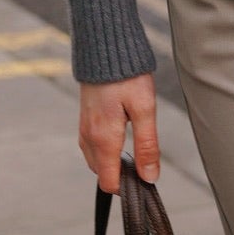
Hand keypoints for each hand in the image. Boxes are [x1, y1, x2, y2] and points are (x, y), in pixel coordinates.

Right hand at [79, 73, 158, 192]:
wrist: (104, 46)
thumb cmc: (127, 75)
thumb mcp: (144, 109)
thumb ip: (147, 145)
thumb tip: (149, 177)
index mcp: (104, 140)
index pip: (109, 183)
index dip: (127, 188)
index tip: (145, 182)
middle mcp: (89, 137)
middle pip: (102, 174)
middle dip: (121, 177)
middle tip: (144, 166)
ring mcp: (84, 128)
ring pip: (96, 160)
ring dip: (112, 164)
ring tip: (135, 153)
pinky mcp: (84, 118)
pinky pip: (91, 146)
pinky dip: (104, 151)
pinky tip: (120, 139)